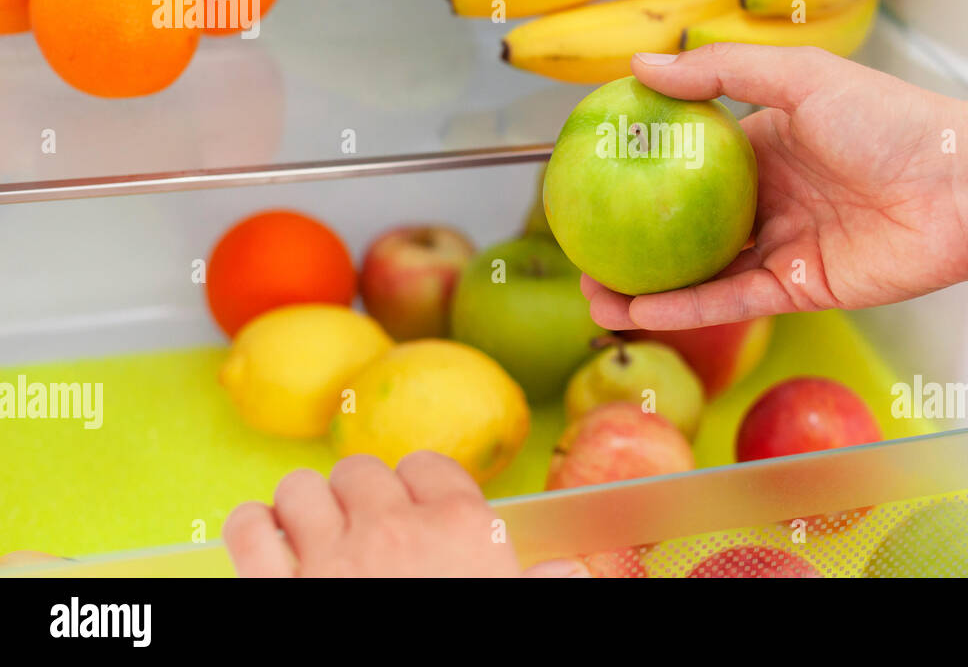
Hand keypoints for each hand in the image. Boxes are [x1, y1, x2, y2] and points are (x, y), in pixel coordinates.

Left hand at [223, 452, 589, 577]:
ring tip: (314, 532)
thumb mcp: (513, 609)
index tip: (414, 507)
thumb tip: (573, 571)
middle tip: (365, 527)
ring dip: (305, 506)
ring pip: (302, 487)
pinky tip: (268, 540)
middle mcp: (394, 527)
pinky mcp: (276, 590)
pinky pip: (249, 526)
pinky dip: (253, 526)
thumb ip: (543, 588)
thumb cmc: (464, 655)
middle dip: (359, 495)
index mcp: (459, 527)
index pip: (425, 465)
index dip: (416, 485)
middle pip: (360, 471)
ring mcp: (330, 556)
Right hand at [583, 44, 967, 329]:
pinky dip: (687, 310)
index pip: (691, 158)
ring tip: (592, 294)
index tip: (589, 173)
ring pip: (702, 272)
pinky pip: (733, 301)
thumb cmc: (892, 119)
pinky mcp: (802, 290)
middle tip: (578, 247)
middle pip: (687, 224)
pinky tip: (639, 311)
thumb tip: (639, 65)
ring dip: (647, 288)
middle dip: (633, 239)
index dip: (642, 169)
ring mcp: (785, 246)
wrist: (966, 185)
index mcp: (769, 143)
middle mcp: (772, 196)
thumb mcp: (801, 76)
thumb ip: (721, 71)